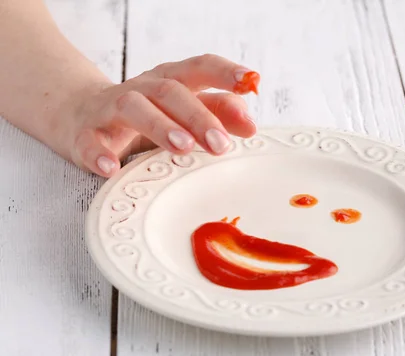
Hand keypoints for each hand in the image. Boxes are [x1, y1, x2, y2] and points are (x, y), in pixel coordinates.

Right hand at [56, 54, 259, 176]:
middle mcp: (142, 89)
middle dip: (198, 117)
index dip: (224, 72)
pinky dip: (99, 153)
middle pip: (171, 91)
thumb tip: (251, 124)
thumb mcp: (183, 111)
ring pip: (133, 108)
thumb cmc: (147, 114)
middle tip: (220, 144)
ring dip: (159, 126)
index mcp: (171, 80)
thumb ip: (217, 113)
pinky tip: (111, 168)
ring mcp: (111, 109)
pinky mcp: (85, 133)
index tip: (250, 82)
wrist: (81, 114)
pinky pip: (89, 141)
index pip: (199, 67)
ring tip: (183, 147)